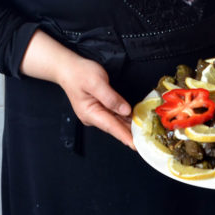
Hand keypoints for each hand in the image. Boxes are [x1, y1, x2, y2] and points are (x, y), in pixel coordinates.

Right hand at [20, 29, 133, 148]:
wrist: (68, 68)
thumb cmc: (79, 73)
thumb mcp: (96, 82)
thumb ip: (111, 98)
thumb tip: (125, 110)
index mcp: (90, 113)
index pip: (112, 127)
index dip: (125, 136)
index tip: (136, 146)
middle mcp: (92, 116)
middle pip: (115, 126)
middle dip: (130, 133)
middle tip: (146, 139)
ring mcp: (95, 112)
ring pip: (115, 121)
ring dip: (129, 125)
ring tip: (144, 131)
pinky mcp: (99, 107)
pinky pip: (113, 115)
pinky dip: (124, 118)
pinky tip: (134, 120)